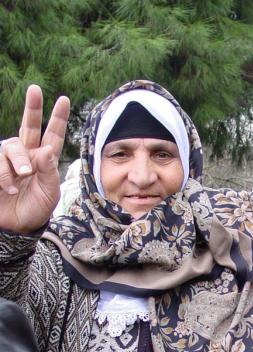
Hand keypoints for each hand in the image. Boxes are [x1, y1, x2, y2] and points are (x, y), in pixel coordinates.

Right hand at [0, 85, 69, 232]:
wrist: (17, 228)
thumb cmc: (37, 209)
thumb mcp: (50, 192)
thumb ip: (49, 171)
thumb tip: (47, 148)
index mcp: (45, 160)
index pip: (53, 135)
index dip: (57, 118)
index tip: (63, 99)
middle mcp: (27, 155)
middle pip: (29, 127)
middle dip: (33, 108)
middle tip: (34, 89)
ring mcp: (8, 161)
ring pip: (11, 145)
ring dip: (16, 162)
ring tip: (20, 180)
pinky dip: (3, 174)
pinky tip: (7, 188)